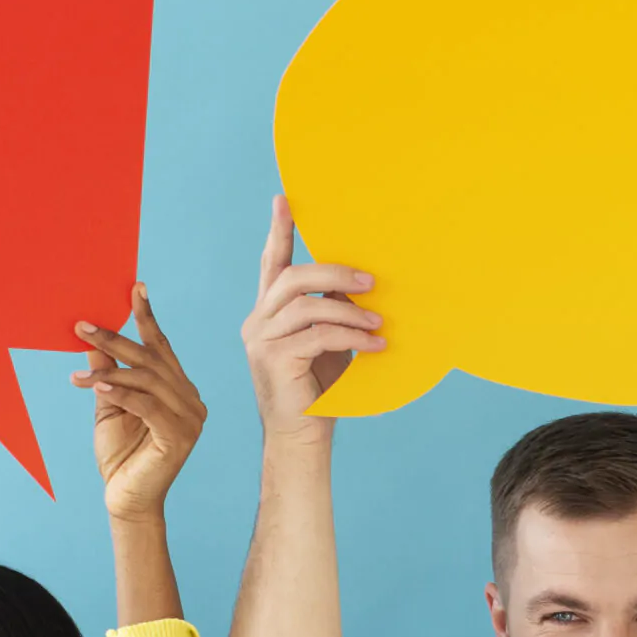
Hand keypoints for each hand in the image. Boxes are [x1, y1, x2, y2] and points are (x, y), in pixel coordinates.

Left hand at [71, 284, 206, 523]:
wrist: (126, 499)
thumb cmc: (121, 456)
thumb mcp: (109, 406)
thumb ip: (108, 375)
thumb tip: (93, 343)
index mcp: (179, 390)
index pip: (162, 347)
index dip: (147, 318)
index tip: (135, 288)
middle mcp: (191, 400)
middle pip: (151, 359)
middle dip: (115, 339)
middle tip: (82, 325)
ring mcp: (190, 419)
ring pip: (148, 379)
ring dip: (109, 369)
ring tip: (77, 369)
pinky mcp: (179, 437)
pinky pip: (147, 405)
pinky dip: (121, 393)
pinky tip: (96, 387)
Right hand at [241, 195, 383, 442]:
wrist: (303, 436)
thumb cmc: (319, 389)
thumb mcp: (329, 341)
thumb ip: (333, 310)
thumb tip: (360, 280)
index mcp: (269, 311)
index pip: (271, 263)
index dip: (278, 231)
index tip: (284, 200)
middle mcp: (258, 321)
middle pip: (291, 277)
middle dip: (333, 272)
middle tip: (370, 279)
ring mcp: (260, 340)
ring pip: (305, 305)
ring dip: (348, 310)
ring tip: (379, 320)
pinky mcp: (273, 360)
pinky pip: (316, 335)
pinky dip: (350, 336)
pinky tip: (375, 344)